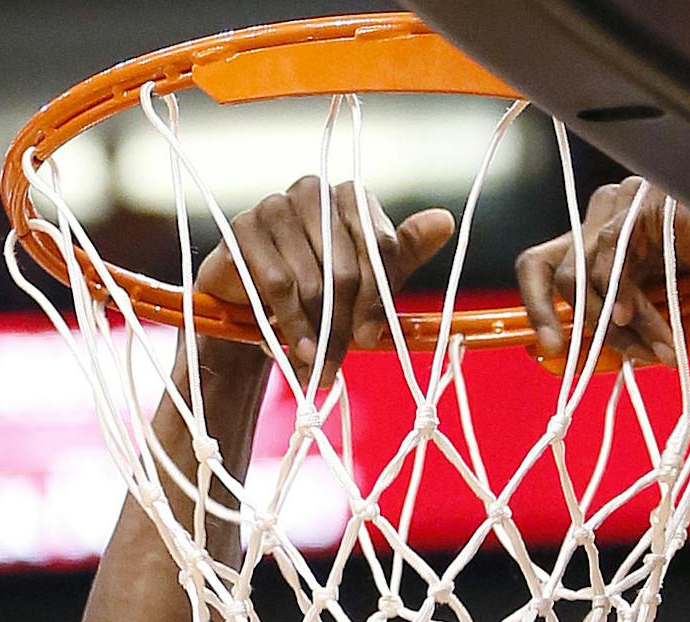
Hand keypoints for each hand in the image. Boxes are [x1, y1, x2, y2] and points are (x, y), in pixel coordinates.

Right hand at [195, 177, 455, 384]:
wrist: (251, 304)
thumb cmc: (318, 289)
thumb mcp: (366, 277)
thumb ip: (402, 252)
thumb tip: (445, 220)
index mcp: (351, 198)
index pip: (380, 246)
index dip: (376, 300)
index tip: (371, 339)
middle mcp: (315, 191)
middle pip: (346, 269)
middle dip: (345, 325)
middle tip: (338, 363)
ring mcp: (276, 205)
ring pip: (313, 282)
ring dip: (316, 332)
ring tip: (314, 363)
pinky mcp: (244, 227)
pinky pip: (278, 283)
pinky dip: (290, 323)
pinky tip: (291, 349)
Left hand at [516, 176, 689, 365]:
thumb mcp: (653, 305)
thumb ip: (620, 320)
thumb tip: (585, 354)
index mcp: (595, 240)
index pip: (540, 265)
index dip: (535, 306)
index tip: (549, 347)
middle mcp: (601, 217)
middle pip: (563, 276)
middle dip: (593, 328)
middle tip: (633, 356)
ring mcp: (619, 203)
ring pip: (586, 272)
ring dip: (618, 323)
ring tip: (655, 349)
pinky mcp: (640, 201)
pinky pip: (615, 254)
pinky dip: (621, 293)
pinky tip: (632, 316)